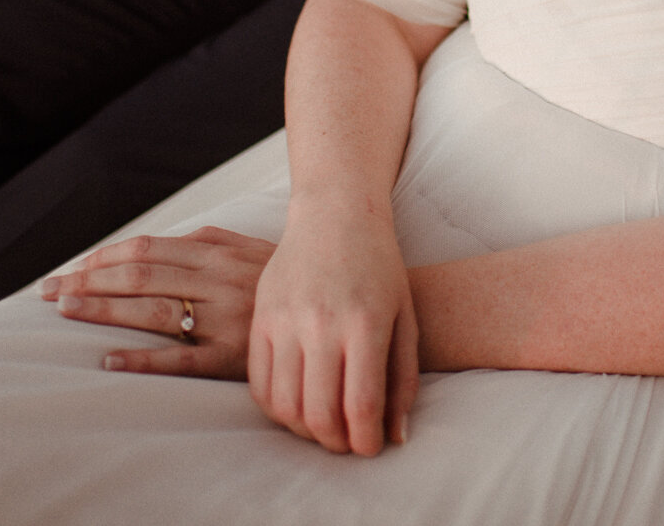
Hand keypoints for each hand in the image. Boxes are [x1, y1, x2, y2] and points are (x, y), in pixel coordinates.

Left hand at [39, 226, 274, 378]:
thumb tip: (160, 243)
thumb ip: (210, 243)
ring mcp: (226, 317)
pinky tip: (109, 360)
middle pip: (140, 275)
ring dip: (104, 309)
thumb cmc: (292, 281)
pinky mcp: (235, 356)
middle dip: (88, 282)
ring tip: (65, 311)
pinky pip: (182, 359)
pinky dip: (142, 358)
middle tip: (47, 292)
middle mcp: (218, 279)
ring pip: (153, 309)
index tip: (70, 269)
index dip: (103, 259)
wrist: (345, 306)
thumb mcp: (251, 250)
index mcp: (218, 252)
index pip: (148, 250)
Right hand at [248, 205, 418, 455]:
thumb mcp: (405, 317)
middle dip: (336, 443)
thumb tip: (396, 437)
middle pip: (318, 415)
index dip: (365, 441)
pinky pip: (259, 383)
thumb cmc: (380, 267)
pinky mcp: (260, 318)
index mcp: (364, 323)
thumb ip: (404, 379)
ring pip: (284, 406)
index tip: (371, 449)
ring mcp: (284, 320)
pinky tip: (296, 407)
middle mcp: (320, 323)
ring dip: (304, 431)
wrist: (336, 215)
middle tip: (347, 442)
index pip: (360, 405)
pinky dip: (276, 409)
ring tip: (322, 426)